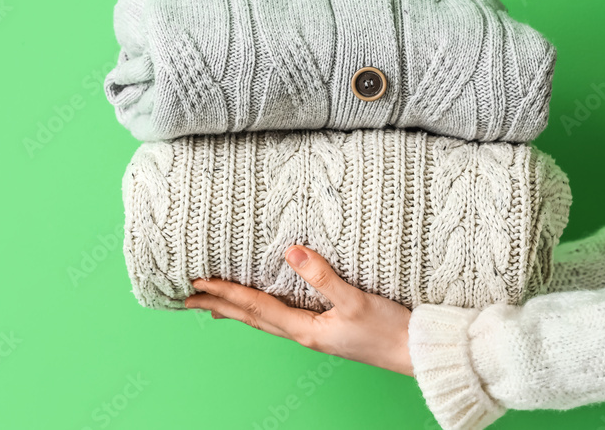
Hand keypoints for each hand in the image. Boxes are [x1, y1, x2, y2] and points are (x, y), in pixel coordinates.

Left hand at [183, 245, 413, 376]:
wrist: (417, 353)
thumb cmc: (389, 331)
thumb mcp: (355, 301)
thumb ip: (323, 277)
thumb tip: (291, 251)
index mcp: (304, 329)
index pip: (255, 306)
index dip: (225, 292)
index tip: (199, 282)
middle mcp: (302, 334)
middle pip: (250, 317)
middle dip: (218, 306)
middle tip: (187, 298)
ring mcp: (312, 333)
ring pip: (262, 320)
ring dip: (235, 310)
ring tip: (213, 305)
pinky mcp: (324, 329)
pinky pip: (280, 318)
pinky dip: (259, 311)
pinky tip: (261, 307)